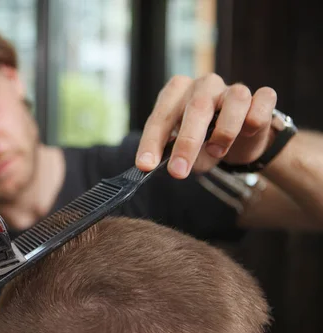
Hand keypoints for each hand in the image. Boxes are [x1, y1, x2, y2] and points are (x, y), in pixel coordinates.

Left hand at [136, 73, 277, 177]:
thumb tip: (157, 168)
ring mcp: (234, 88)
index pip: (161, 116)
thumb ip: (172, 156)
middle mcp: (204, 85)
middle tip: (178, 171)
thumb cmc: (205, 142)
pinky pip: (262, 101)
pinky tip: (250, 131)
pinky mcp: (262, 96)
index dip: (152, 142)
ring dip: (225, 131)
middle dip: (186, 143)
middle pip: (196, 108)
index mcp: (177, 93)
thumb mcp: (184, 150)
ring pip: (234, 100)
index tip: (145, 166)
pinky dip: (255, 119)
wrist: (243, 141)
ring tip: (217, 151)